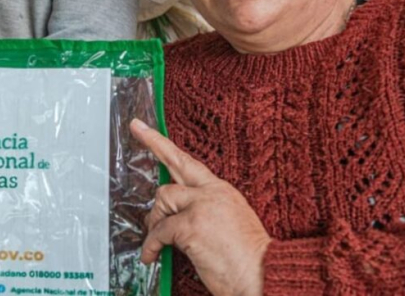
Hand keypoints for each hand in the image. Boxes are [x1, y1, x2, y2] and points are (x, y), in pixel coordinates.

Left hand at [130, 119, 269, 295]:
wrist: (267, 276)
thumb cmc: (250, 260)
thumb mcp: (230, 224)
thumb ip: (204, 211)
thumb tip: (175, 215)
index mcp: (222, 192)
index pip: (188, 162)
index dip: (162, 143)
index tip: (144, 127)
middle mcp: (211, 193)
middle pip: (171, 174)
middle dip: (153, 169)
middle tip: (137, 131)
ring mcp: (200, 207)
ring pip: (162, 202)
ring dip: (155, 223)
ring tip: (158, 242)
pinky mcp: (191, 226)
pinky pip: (160, 231)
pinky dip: (152, 245)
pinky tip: (151, 255)